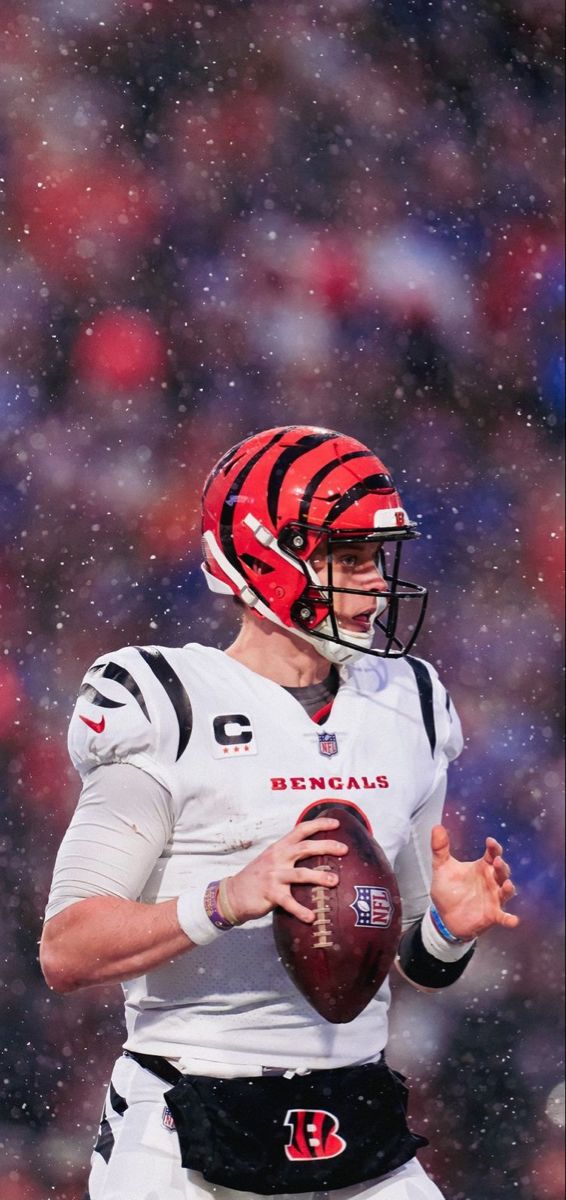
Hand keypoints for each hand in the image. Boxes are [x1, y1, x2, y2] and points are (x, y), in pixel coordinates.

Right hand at [221, 818, 346, 924]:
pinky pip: (289, 902)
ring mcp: (273, 875)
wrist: (233, 894)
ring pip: (300, 874)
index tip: (336, 823)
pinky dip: (301, 910)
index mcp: (279, 847)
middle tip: (344, 849)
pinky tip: (312, 917)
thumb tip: (316, 853)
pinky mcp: (270, 894)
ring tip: (335, 881)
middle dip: (326, 846)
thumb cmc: (258, 877)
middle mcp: (277, 858)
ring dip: (319, 877)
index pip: (301, 829)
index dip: (319, 824)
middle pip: (305, 847)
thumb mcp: (272, 859)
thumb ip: (290, 854)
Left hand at [430, 825, 518, 940]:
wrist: (444, 917)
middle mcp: (491, 881)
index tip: (490, 841)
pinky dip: (509, 919)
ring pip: (506, 891)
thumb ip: (440, 849)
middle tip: (496, 861)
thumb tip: (436, 827)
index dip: (494, 847)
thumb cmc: (448, 890)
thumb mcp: (442, 868)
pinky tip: (513, 920)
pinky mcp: (492, 915)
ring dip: (509, 888)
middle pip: (501, 871)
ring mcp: (494, 898)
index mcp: (481, 867)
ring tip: (508, 885)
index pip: (492, 854)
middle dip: (501, 866)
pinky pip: (503, 917)